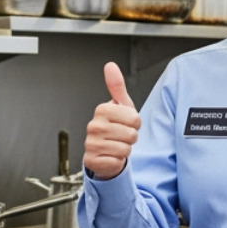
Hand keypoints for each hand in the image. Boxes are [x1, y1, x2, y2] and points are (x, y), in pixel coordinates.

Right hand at [83, 62, 139, 180]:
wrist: (104, 151)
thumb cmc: (115, 126)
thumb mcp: (120, 105)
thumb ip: (117, 85)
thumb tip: (110, 66)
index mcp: (101, 110)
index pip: (134, 118)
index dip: (135, 123)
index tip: (126, 123)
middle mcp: (93, 126)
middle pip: (131, 135)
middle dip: (131, 137)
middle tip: (121, 135)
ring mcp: (91, 144)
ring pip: (125, 149)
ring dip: (125, 149)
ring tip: (116, 144)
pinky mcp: (91, 160)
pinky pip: (116, 162)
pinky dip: (117, 161)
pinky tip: (110, 155)